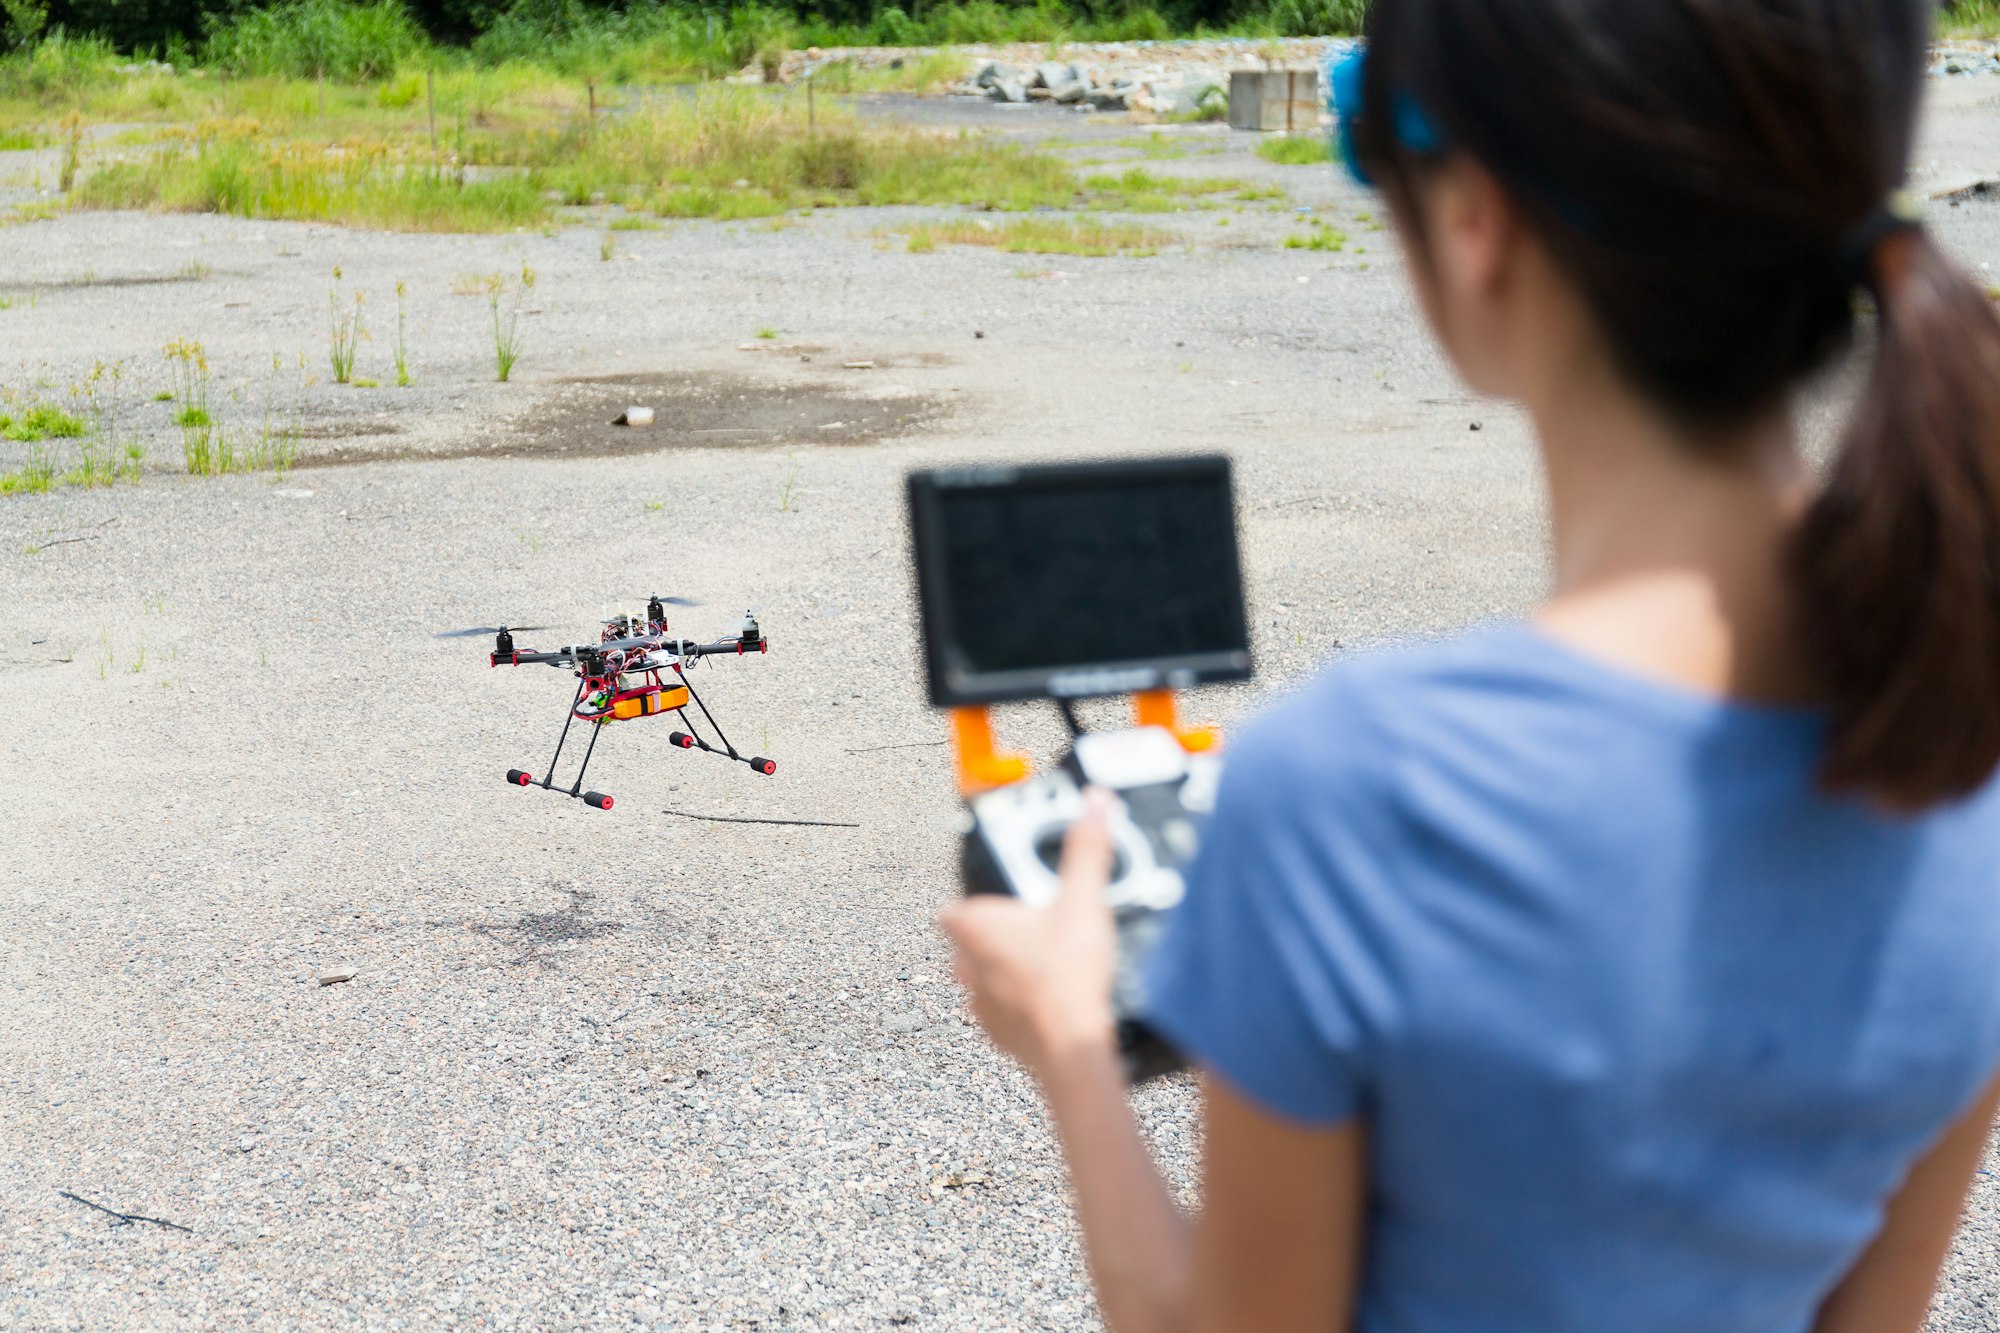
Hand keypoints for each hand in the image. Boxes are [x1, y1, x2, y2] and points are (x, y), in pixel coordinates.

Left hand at [943, 788, 1120, 1078]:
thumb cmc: (1067, 974)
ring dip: (1009, 971)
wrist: (1073, 1046)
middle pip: (971, 942)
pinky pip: (1006, 1013)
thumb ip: (1087, 849)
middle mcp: (968, 966)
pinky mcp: (1001, 1036)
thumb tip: (1094, 804)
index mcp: (974, 926)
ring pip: (986, 979)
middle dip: (998, 935)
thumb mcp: (1083, 899)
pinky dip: (1025, 1004)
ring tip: (1051, 963)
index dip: (977, 900)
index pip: (954, 907)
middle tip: (1038, 927)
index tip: (1006, 896)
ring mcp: (982, 1005)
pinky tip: (1058, 998)